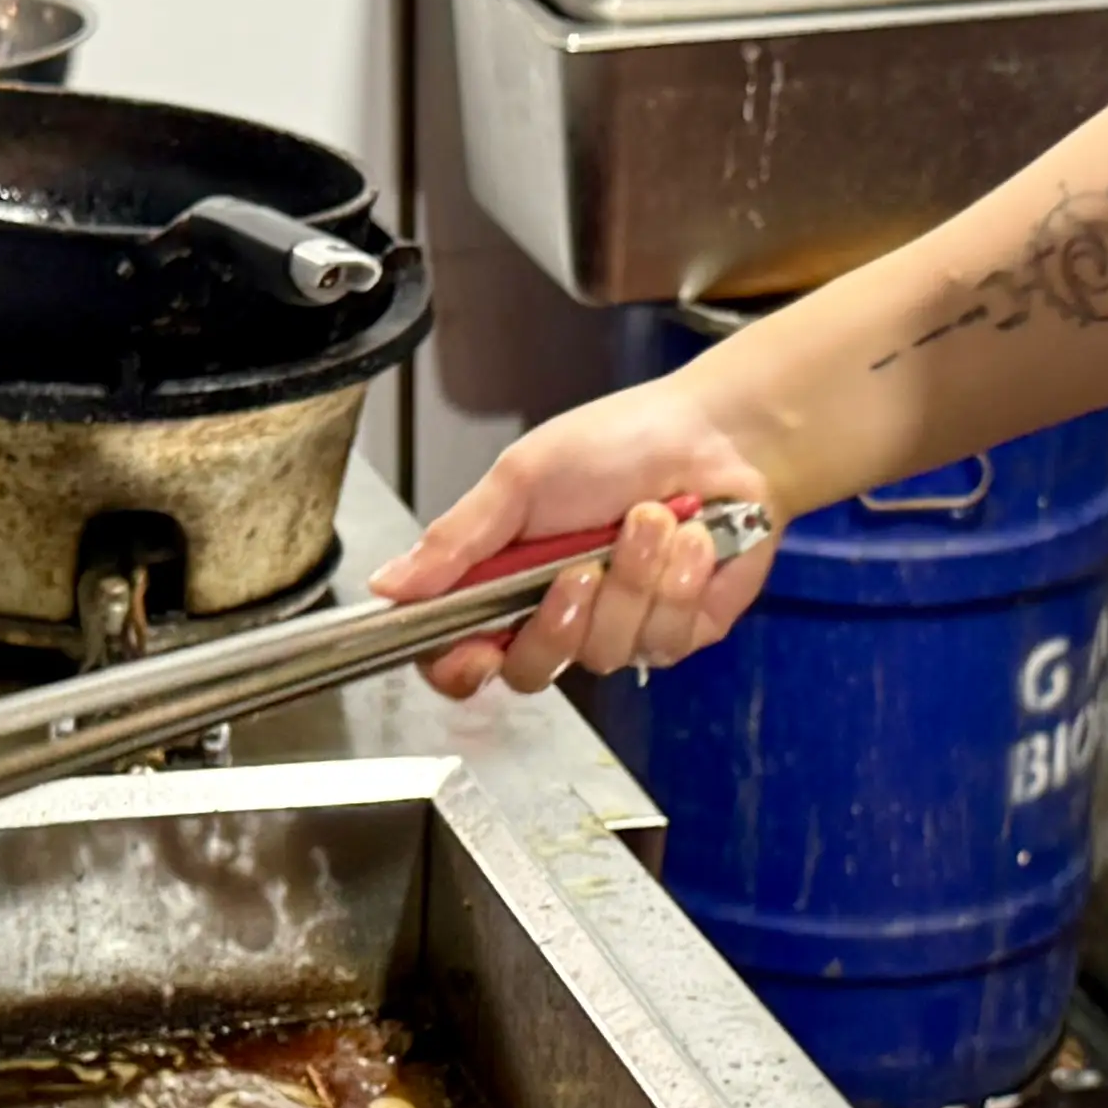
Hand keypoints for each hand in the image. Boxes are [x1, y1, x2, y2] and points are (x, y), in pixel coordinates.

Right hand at [370, 371, 783, 695]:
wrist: (719, 435)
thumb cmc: (622, 442)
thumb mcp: (521, 480)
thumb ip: (456, 540)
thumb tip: (388, 584)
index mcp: (506, 579)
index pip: (459, 653)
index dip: (458, 667)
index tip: (472, 652)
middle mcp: (559, 614)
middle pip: (531, 672)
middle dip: (559, 620)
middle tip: (580, 566)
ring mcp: (619, 629)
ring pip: (604, 653)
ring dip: (633, 577)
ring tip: (652, 519)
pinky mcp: (677, 633)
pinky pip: (662, 639)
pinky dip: (679, 581)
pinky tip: (691, 538)